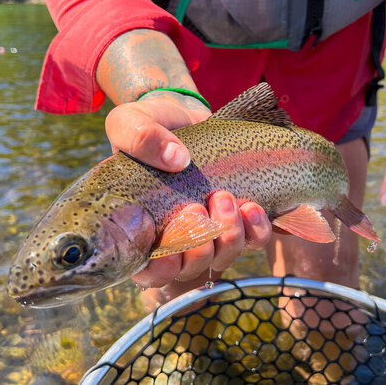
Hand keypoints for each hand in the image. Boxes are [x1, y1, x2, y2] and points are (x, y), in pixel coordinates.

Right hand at [105, 94, 271, 288]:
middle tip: (195, 209)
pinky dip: (256, 229)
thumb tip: (177, 159)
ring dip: (228, 235)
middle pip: (191, 268)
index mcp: (141, 227)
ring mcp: (209, 230)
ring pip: (223, 257)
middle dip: (198, 247)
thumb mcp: (130, 121)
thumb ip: (140, 137)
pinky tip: (251, 206)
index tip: (172, 245)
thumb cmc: (150, 123)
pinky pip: (254, 240)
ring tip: (224, 197)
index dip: (163, 268)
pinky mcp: (237, 218)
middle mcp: (175, 237)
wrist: (185, 115)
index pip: (149, 271)